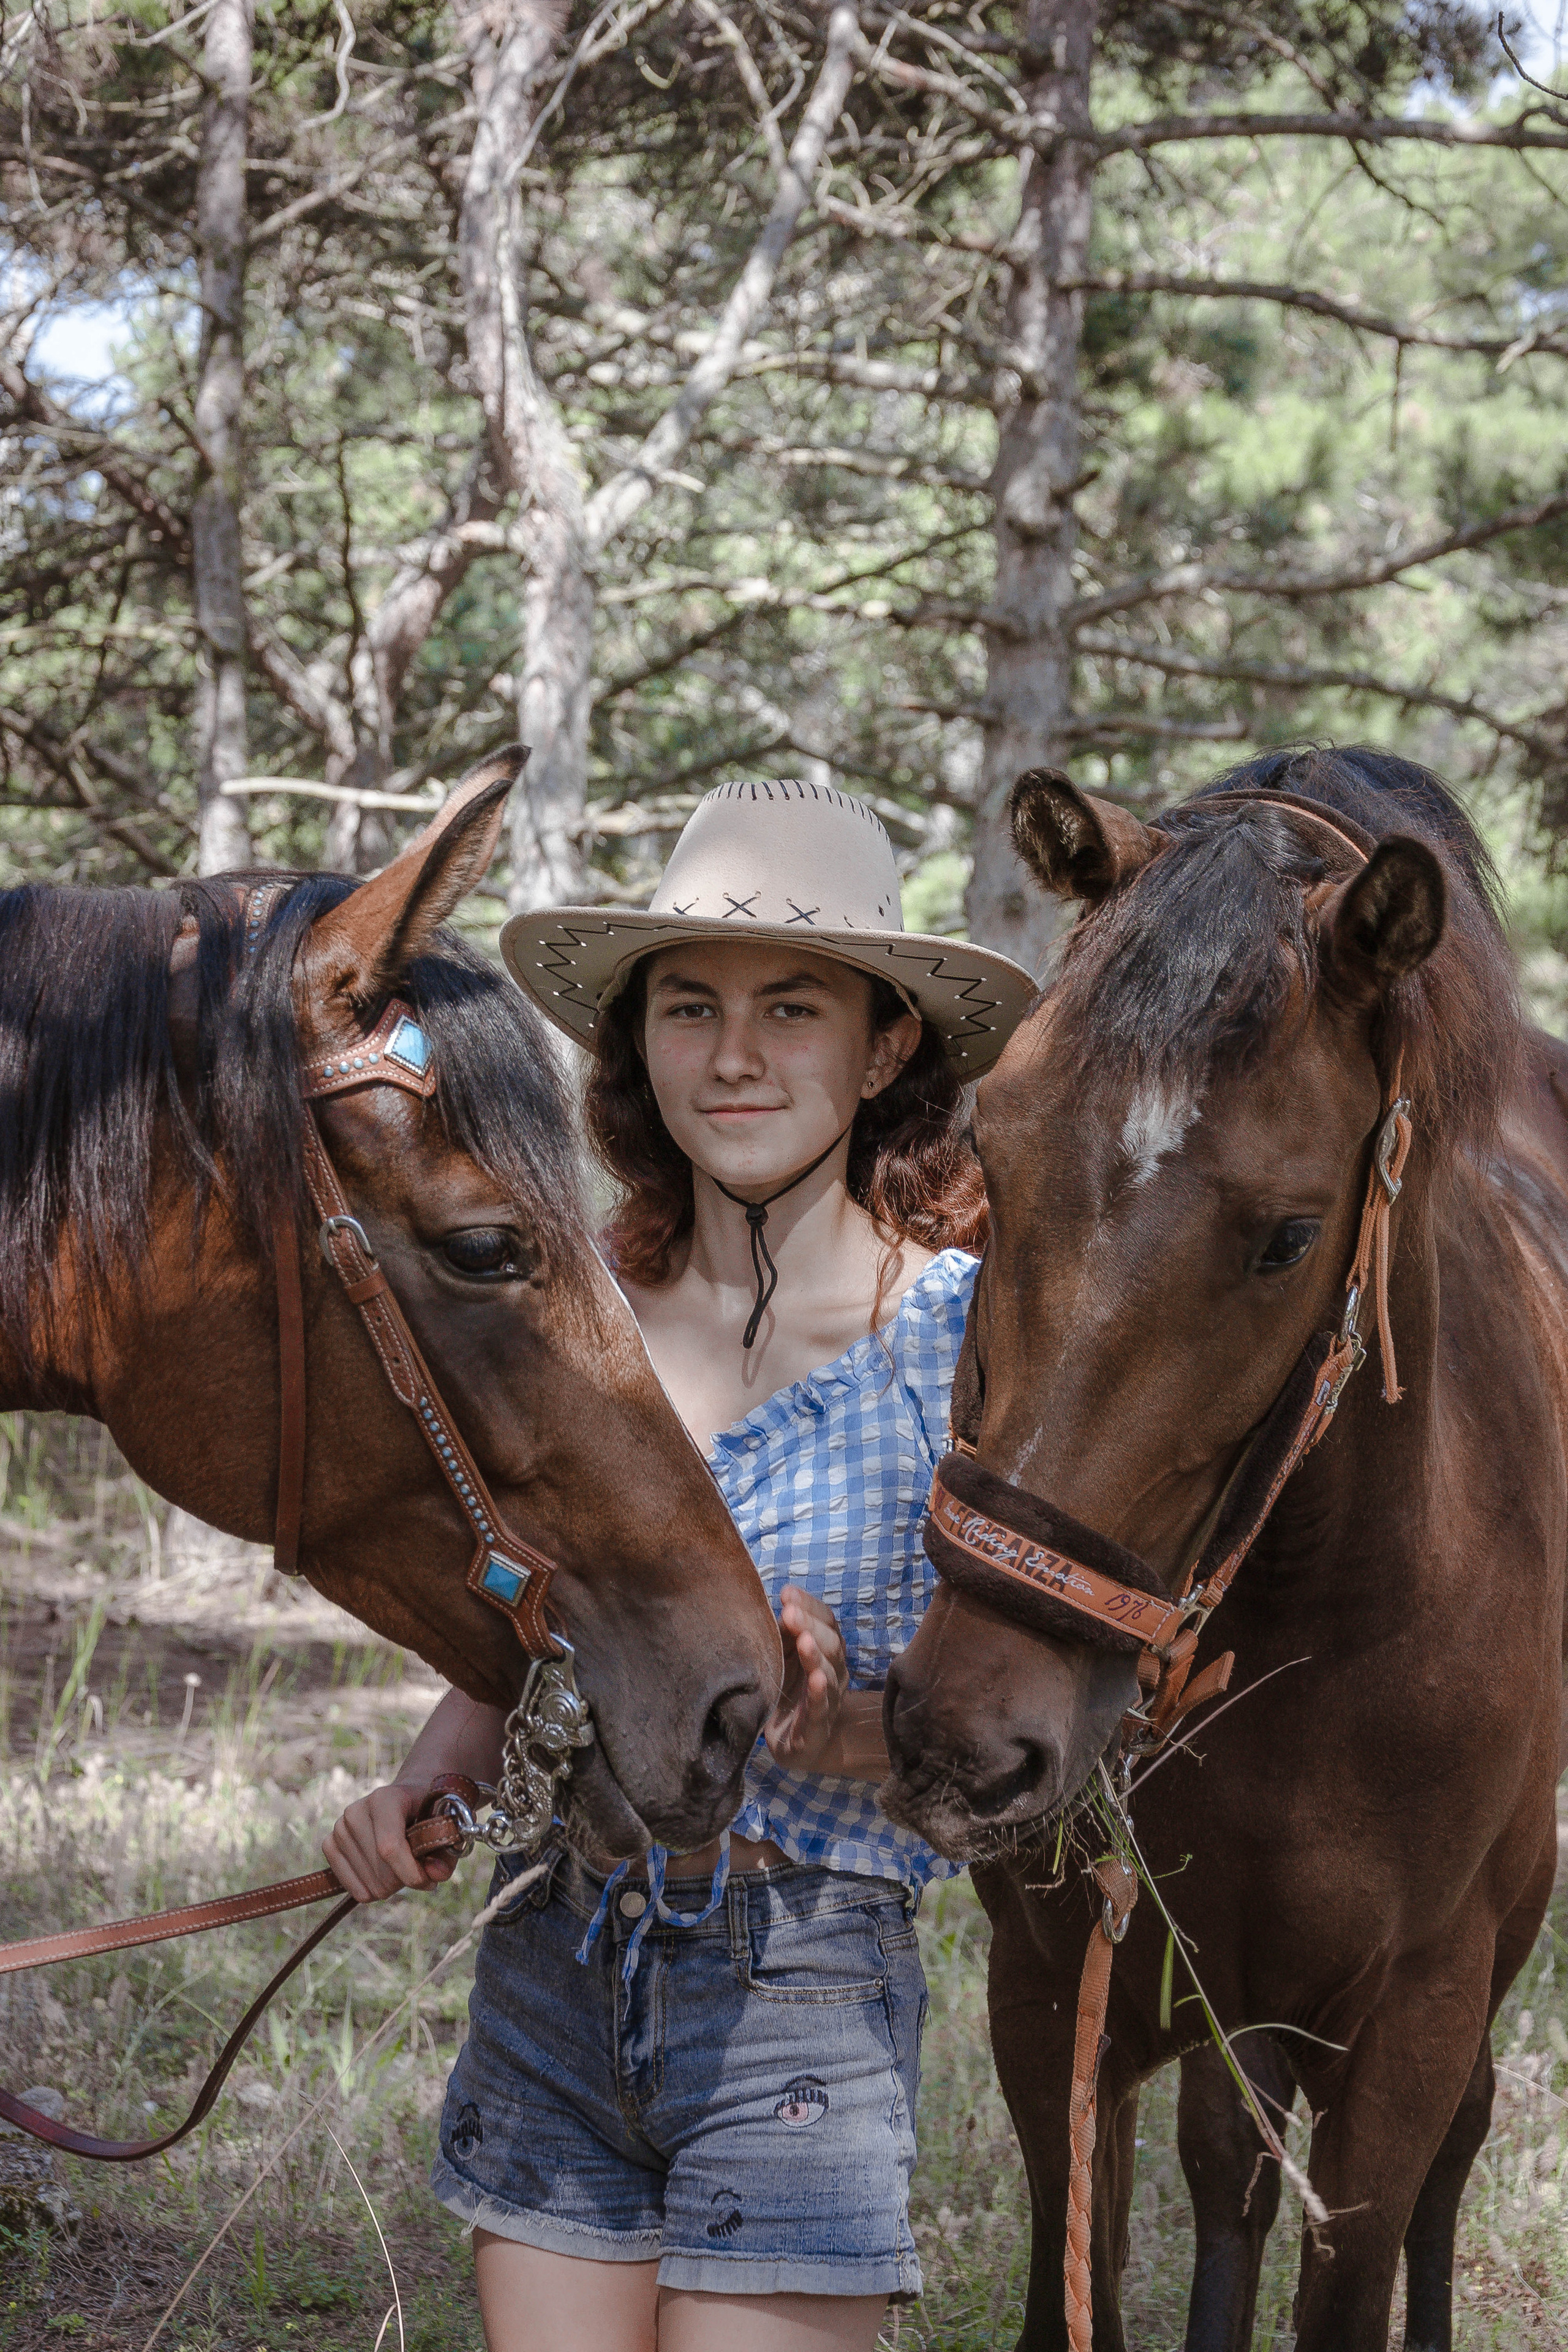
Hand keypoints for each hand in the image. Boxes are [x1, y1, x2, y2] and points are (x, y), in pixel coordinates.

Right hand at [322, 1782, 456, 1902]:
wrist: (405, 1799)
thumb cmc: (426, 1814)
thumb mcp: (444, 1826)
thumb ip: (446, 1852)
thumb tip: (435, 1876)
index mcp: (385, 1799)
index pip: (389, 1848)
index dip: (411, 1873)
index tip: (429, 1882)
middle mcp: (356, 1811)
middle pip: (381, 1871)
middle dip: (405, 1879)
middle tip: (418, 1867)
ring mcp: (340, 1828)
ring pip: (368, 1884)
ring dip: (390, 1884)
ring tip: (400, 1864)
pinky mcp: (329, 1843)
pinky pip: (348, 1885)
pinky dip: (370, 1888)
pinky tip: (382, 1874)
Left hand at [764, 1585, 849, 1772]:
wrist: (797, 1744)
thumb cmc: (788, 1692)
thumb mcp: (783, 1657)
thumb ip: (782, 1633)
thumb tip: (766, 1600)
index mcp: (825, 1650)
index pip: (826, 1621)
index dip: (810, 1606)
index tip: (787, 1592)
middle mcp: (833, 1672)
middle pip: (831, 1643)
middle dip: (810, 1625)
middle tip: (789, 1612)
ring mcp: (828, 1699)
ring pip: (828, 1673)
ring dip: (815, 1655)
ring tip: (804, 1640)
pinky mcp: (817, 1727)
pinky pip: (821, 1707)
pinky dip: (818, 1693)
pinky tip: (815, 1679)